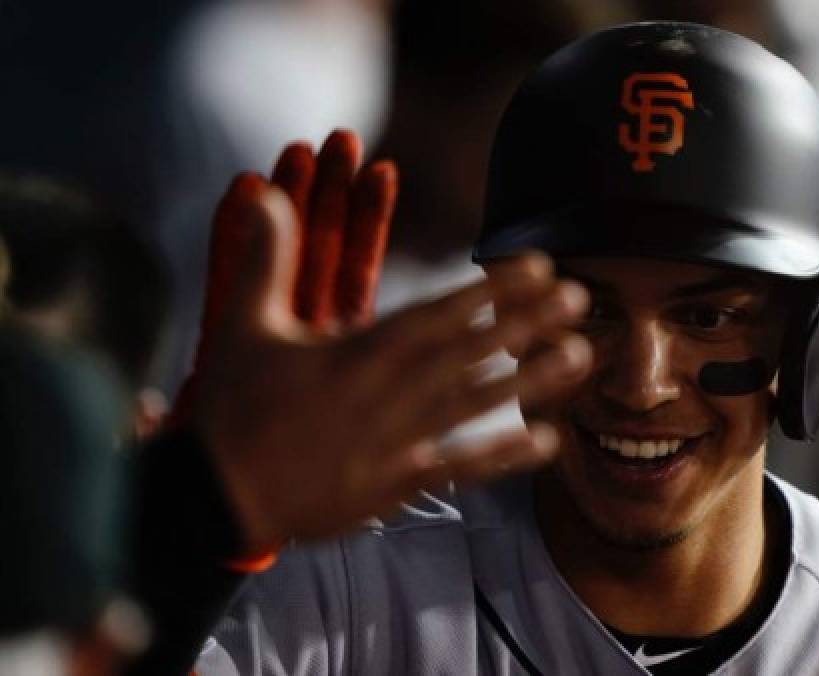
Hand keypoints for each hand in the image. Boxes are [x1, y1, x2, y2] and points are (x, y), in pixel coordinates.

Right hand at [179, 131, 591, 549]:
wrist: (216, 496)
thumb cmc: (231, 410)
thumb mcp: (243, 325)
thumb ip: (262, 258)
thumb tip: (265, 194)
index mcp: (359, 352)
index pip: (442, 314)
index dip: (495, 290)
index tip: (539, 269)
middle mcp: (390, 393)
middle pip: (473, 353)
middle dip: (529, 322)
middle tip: (581, 299)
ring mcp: (398, 441)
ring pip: (478, 404)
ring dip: (533, 380)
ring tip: (580, 356)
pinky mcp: (396, 485)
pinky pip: (462, 468)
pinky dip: (506, 457)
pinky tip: (549, 443)